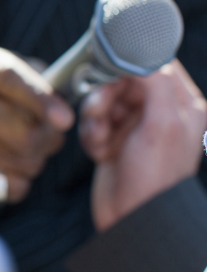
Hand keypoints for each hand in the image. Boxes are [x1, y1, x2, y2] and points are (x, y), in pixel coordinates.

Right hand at [0, 47, 74, 202]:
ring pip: (23, 163)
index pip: (10, 80)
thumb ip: (44, 90)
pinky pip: (10, 186)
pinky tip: (4, 167)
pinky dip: (18, 182)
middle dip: (48, 141)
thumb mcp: (17, 82)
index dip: (40, 100)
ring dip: (33, 161)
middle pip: (24, 135)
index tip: (65, 120)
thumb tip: (61, 120)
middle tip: (46, 137)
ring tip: (18, 150)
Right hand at [80, 60, 206, 231]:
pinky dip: (91, 135)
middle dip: (105, 96)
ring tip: (100, 140)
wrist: (132, 218)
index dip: (128, 63)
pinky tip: (99, 152)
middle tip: (101, 113)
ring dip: (94, 118)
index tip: (108, 66)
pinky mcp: (114, 138)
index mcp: (182, 103)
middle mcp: (159, 111)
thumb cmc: (154, 176)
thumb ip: (155, 83)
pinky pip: (92, 121)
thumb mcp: (161, 124)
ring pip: (102, 99)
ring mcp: (135, 126)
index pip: (154, 63)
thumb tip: (139, 53)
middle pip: (121, 80)